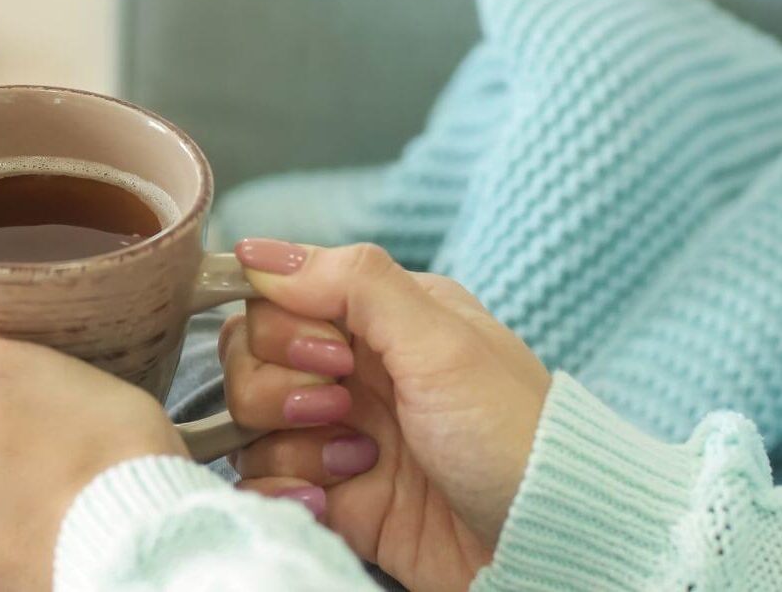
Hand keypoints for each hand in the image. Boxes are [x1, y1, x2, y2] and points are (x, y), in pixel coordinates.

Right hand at [225, 240, 551, 591]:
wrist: (547, 543)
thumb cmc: (515, 436)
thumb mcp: (443, 341)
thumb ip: (354, 283)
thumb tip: (259, 253)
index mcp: (380, 318)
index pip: (277, 297)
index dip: (284, 326)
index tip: (334, 355)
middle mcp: (353, 369)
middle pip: (249, 356)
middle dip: (279, 387)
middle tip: (342, 410)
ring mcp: (338, 434)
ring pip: (248, 421)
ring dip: (288, 443)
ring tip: (355, 461)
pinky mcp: (333, 494)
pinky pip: (261, 482)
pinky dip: (281, 492)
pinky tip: (329, 500)